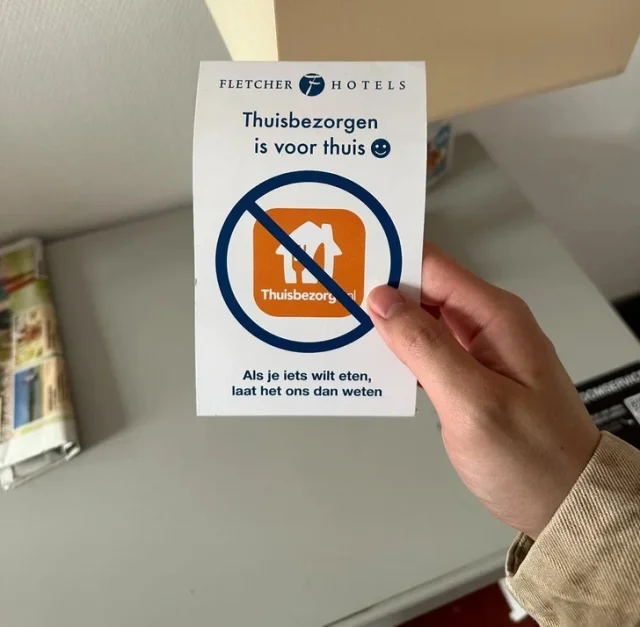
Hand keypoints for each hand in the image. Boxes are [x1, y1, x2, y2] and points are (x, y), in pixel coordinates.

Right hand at [367, 245, 600, 538]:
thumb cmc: (531, 457)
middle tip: (331, 301)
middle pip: (423, 290)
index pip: (432, 268)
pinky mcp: (467, 375)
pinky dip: (398, 353)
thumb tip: (381, 300)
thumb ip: (425, 347)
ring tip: (341, 329)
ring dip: (384, 325)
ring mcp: (477, 350)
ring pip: (420, 321)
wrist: (565, 501)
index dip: (388, 263)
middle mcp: (486, 324)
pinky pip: (426, 350)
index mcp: (495, 316)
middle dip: (379, 293)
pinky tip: (371, 361)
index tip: (347, 269)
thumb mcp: (473, 401)